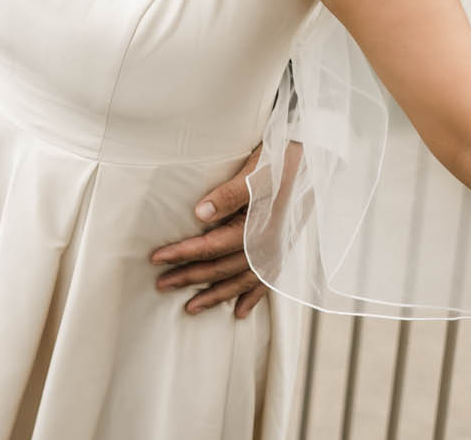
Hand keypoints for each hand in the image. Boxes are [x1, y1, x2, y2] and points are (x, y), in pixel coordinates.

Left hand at [148, 148, 265, 317]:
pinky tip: (239, 312)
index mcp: (256, 228)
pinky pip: (265, 281)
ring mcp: (276, 249)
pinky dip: (252, 298)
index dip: (181, 254)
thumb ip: (228, 194)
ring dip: (215, 295)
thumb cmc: (282, 160)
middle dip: (189, 278)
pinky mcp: (282, 247)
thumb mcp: (254, 172)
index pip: (210, 247)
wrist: (315, 158)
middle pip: (220, 268)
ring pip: (240, 281)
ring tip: (191, 307)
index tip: (156, 259)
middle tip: (160, 285)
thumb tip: (199, 214)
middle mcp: (266, 245)